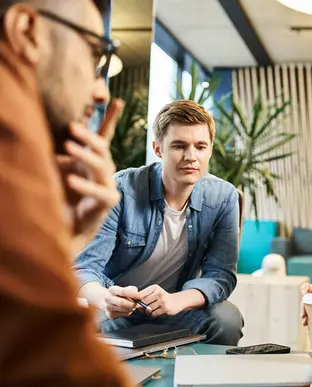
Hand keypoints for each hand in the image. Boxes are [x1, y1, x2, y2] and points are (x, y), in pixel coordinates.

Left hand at [59, 100, 123, 257]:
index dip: (110, 118)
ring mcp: (108, 185)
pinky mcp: (108, 201)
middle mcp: (104, 169)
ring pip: (102, 166)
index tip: (116, 99)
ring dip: (85, 155)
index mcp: (95, 159)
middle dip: (89, 136)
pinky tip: (69, 179)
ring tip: (68, 148)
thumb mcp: (60, 168)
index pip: (104, 135)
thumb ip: (63, 153)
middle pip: (102, 148)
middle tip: (72, 127)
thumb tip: (61, 131)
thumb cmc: (63, 196)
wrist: (68, 227)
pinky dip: (84, 184)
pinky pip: (98, 191)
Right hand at [103, 285, 140, 318]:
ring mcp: (108, 307)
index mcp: (112, 290)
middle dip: (132, 304)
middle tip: (138, 304)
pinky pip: (123, 314)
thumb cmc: (120, 294)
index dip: (133, 294)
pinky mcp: (110, 315)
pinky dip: (128, 312)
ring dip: (131, 308)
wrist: (109, 301)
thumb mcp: (126, 288)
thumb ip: (132, 290)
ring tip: (133, 306)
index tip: (140, 297)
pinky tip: (127, 309)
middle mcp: (108, 298)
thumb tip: (138, 296)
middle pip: (122, 303)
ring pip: (123, 310)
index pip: (123, 291)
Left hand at [138, 285, 184, 316]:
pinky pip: (154, 314)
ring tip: (152, 309)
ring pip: (148, 309)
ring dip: (148, 311)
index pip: (140, 294)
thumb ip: (145, 295)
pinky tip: (157, 311)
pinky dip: (153, 314)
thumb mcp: (155, 292)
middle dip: (142, 307)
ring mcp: (163, 301)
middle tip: (144, 308)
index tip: (136, 303)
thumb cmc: (163, 297)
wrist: (177, 301)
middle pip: (143, 302)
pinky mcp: (166, 308)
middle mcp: (159, 293)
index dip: (136, 300)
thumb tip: (134, 303)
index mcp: (155, 288)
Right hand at [300, 283, 311, 325]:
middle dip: (303, 308)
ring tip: (305, 323)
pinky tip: (307, 326)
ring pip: (306, 309)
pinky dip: (308, 320)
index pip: (307, 286)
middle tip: (304, 315)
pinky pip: (310, 315)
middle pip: (305, 300)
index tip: (304, 294)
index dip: (304, 288)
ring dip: (304, 316)